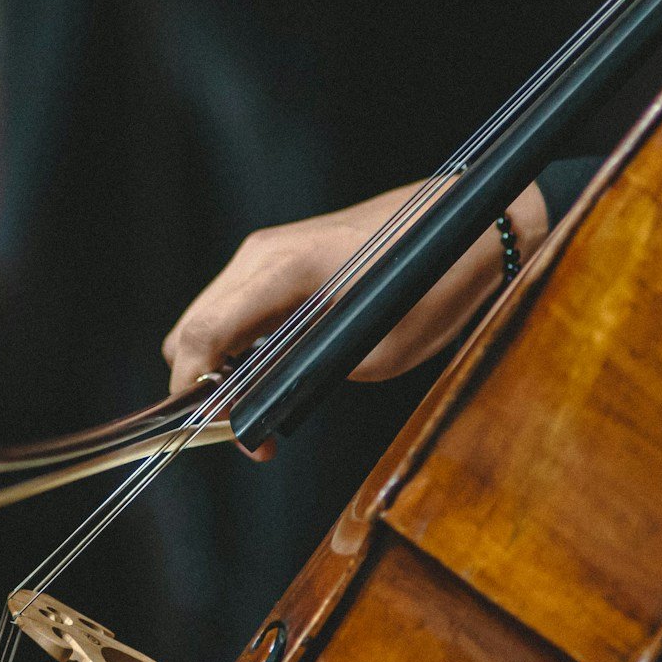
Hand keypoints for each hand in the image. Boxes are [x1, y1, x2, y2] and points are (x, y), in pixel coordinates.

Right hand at [162, 182, 551, 455]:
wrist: (471, 229)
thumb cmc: (434, 288)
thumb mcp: (372, 354)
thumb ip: (300, 379)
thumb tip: (253, 409)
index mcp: (282, 271)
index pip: (201, 335)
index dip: (194, 392)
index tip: (216, 432)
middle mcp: (262, 253)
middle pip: (190, 327)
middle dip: (201, 384)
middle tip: (243, 430)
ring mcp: (269, 250)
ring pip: (209, 318)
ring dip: (220, 365)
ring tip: (260, 410)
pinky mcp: (281, 255)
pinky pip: (237, 306)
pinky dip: (239, 344)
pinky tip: (272, 373)